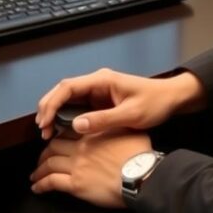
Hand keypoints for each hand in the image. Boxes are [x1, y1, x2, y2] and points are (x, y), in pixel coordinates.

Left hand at [30, 130, 152, 206]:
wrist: (139, 175)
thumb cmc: (138, 153)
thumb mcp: (129, 130)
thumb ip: (115, 125)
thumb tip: (114, 123)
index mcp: (92, 132)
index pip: (68, 131)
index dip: (59, 135)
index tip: (56, 140)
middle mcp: (80, 147)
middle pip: (54, 146)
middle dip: (45, 152)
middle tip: (43, 158)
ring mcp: (76, 165)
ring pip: (49, 163)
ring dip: (39, 168)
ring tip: (35, 174)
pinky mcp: (75, 184)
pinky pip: (52, 182)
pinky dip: (41, 184)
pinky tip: (36, 188)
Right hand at [35, 67, 205, 138]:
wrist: (171, 99)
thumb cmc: (155, 103)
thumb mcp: (131, 114)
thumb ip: (104, 119)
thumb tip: (75, 126)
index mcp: (102, 80)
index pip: (68, 87)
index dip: (52, 103)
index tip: (44, 121)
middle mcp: (97, 83)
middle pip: (63, 91)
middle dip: (48, 108)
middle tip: (42, 130)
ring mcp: (98, 91)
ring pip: (68, 99)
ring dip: (55, 113)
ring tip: (47, 133)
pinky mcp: (100, 101)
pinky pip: (77, 106)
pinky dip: (65, 117)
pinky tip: (60, 130)